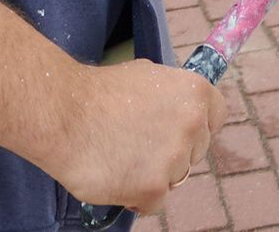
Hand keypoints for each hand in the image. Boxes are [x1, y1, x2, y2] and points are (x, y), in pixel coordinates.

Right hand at [47, 60, 226, 212]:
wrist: (63, 113)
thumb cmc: (99, 93)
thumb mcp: (148, 76)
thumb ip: (172, 96)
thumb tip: (183, 108)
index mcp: (195, 91)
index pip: (215, 118)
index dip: (196, 128)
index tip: (180, 134)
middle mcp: (193, 123)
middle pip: (195, 152)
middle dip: (171, 153)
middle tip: (138, 147)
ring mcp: (174, 157)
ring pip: (174, 179)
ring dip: (152, 176)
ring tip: (120, 158)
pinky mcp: (153, 187)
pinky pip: (154, 203)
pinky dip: (135, 197)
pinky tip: (114, 177)